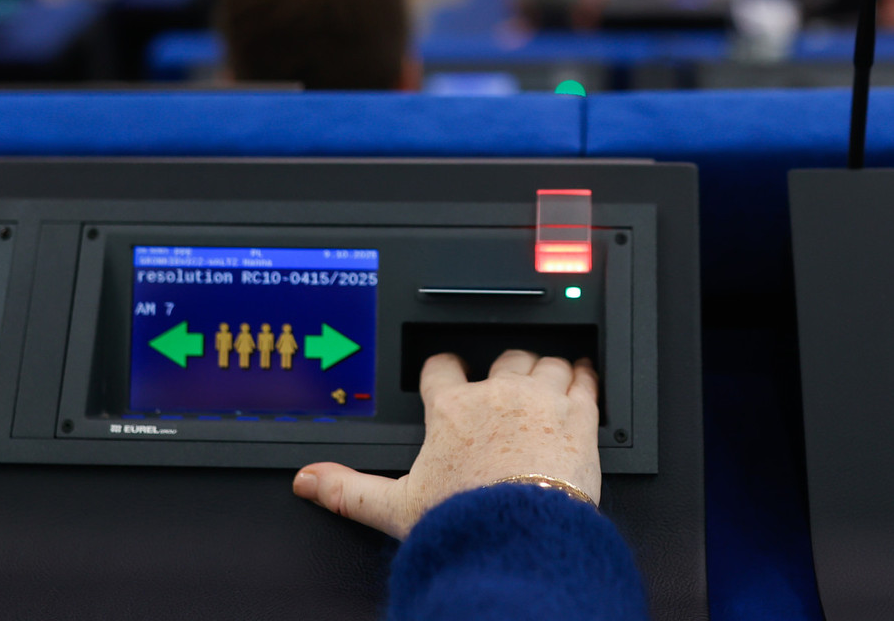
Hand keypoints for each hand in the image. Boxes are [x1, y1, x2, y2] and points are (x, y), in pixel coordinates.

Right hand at [293, 350, 601, 538]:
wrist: (520, 536)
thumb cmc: (466, 521)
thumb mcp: (397, 507)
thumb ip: (350, 490)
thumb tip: (308, 482)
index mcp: (452, 410)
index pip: (442, 368)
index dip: (444, 367)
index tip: (447, 371)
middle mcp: (497, 395)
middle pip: (501, 358)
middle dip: (503, 367)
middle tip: (505, 385)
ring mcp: (540, 400)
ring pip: (546, 362)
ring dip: (546, 368)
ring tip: (548, 377)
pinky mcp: (579, 414)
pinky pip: (585, 378)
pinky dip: (585, 375)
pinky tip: (585, 377)